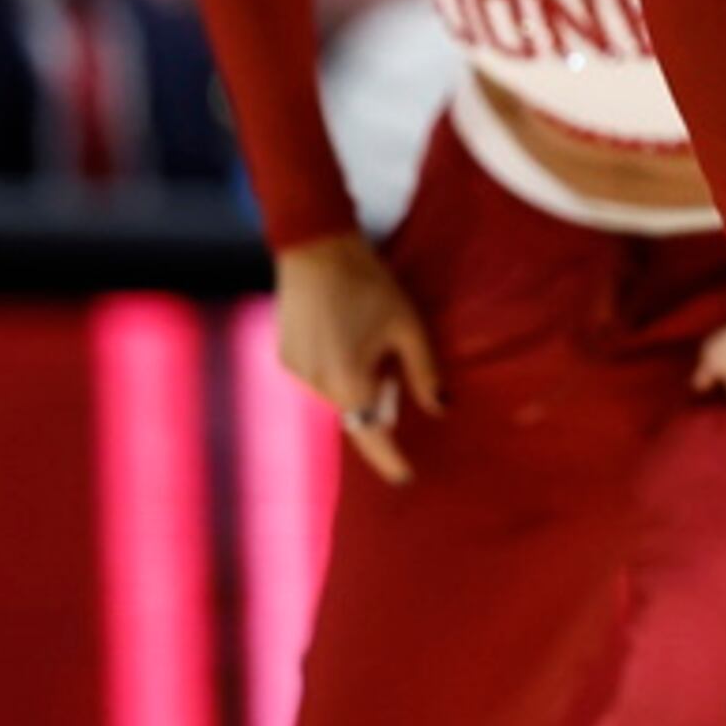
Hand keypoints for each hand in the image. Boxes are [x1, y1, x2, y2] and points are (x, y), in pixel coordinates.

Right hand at [275, 234, 444, 483]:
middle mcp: (316, 383)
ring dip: (356, 383)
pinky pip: (318, 377)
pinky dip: (337, 369)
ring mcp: (296, 370)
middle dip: (378, 402)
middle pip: (355, 411)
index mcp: (349, 379)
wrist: (316, 248)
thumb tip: (440, 408)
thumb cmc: (369, 284)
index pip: (372, 434)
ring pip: (336, 394)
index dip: (390, 459)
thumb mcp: (408, 326)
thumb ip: (424, 372)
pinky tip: (345, 334)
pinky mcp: (284, 356)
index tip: (406, 477)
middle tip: (394, 369)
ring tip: (368, 340)